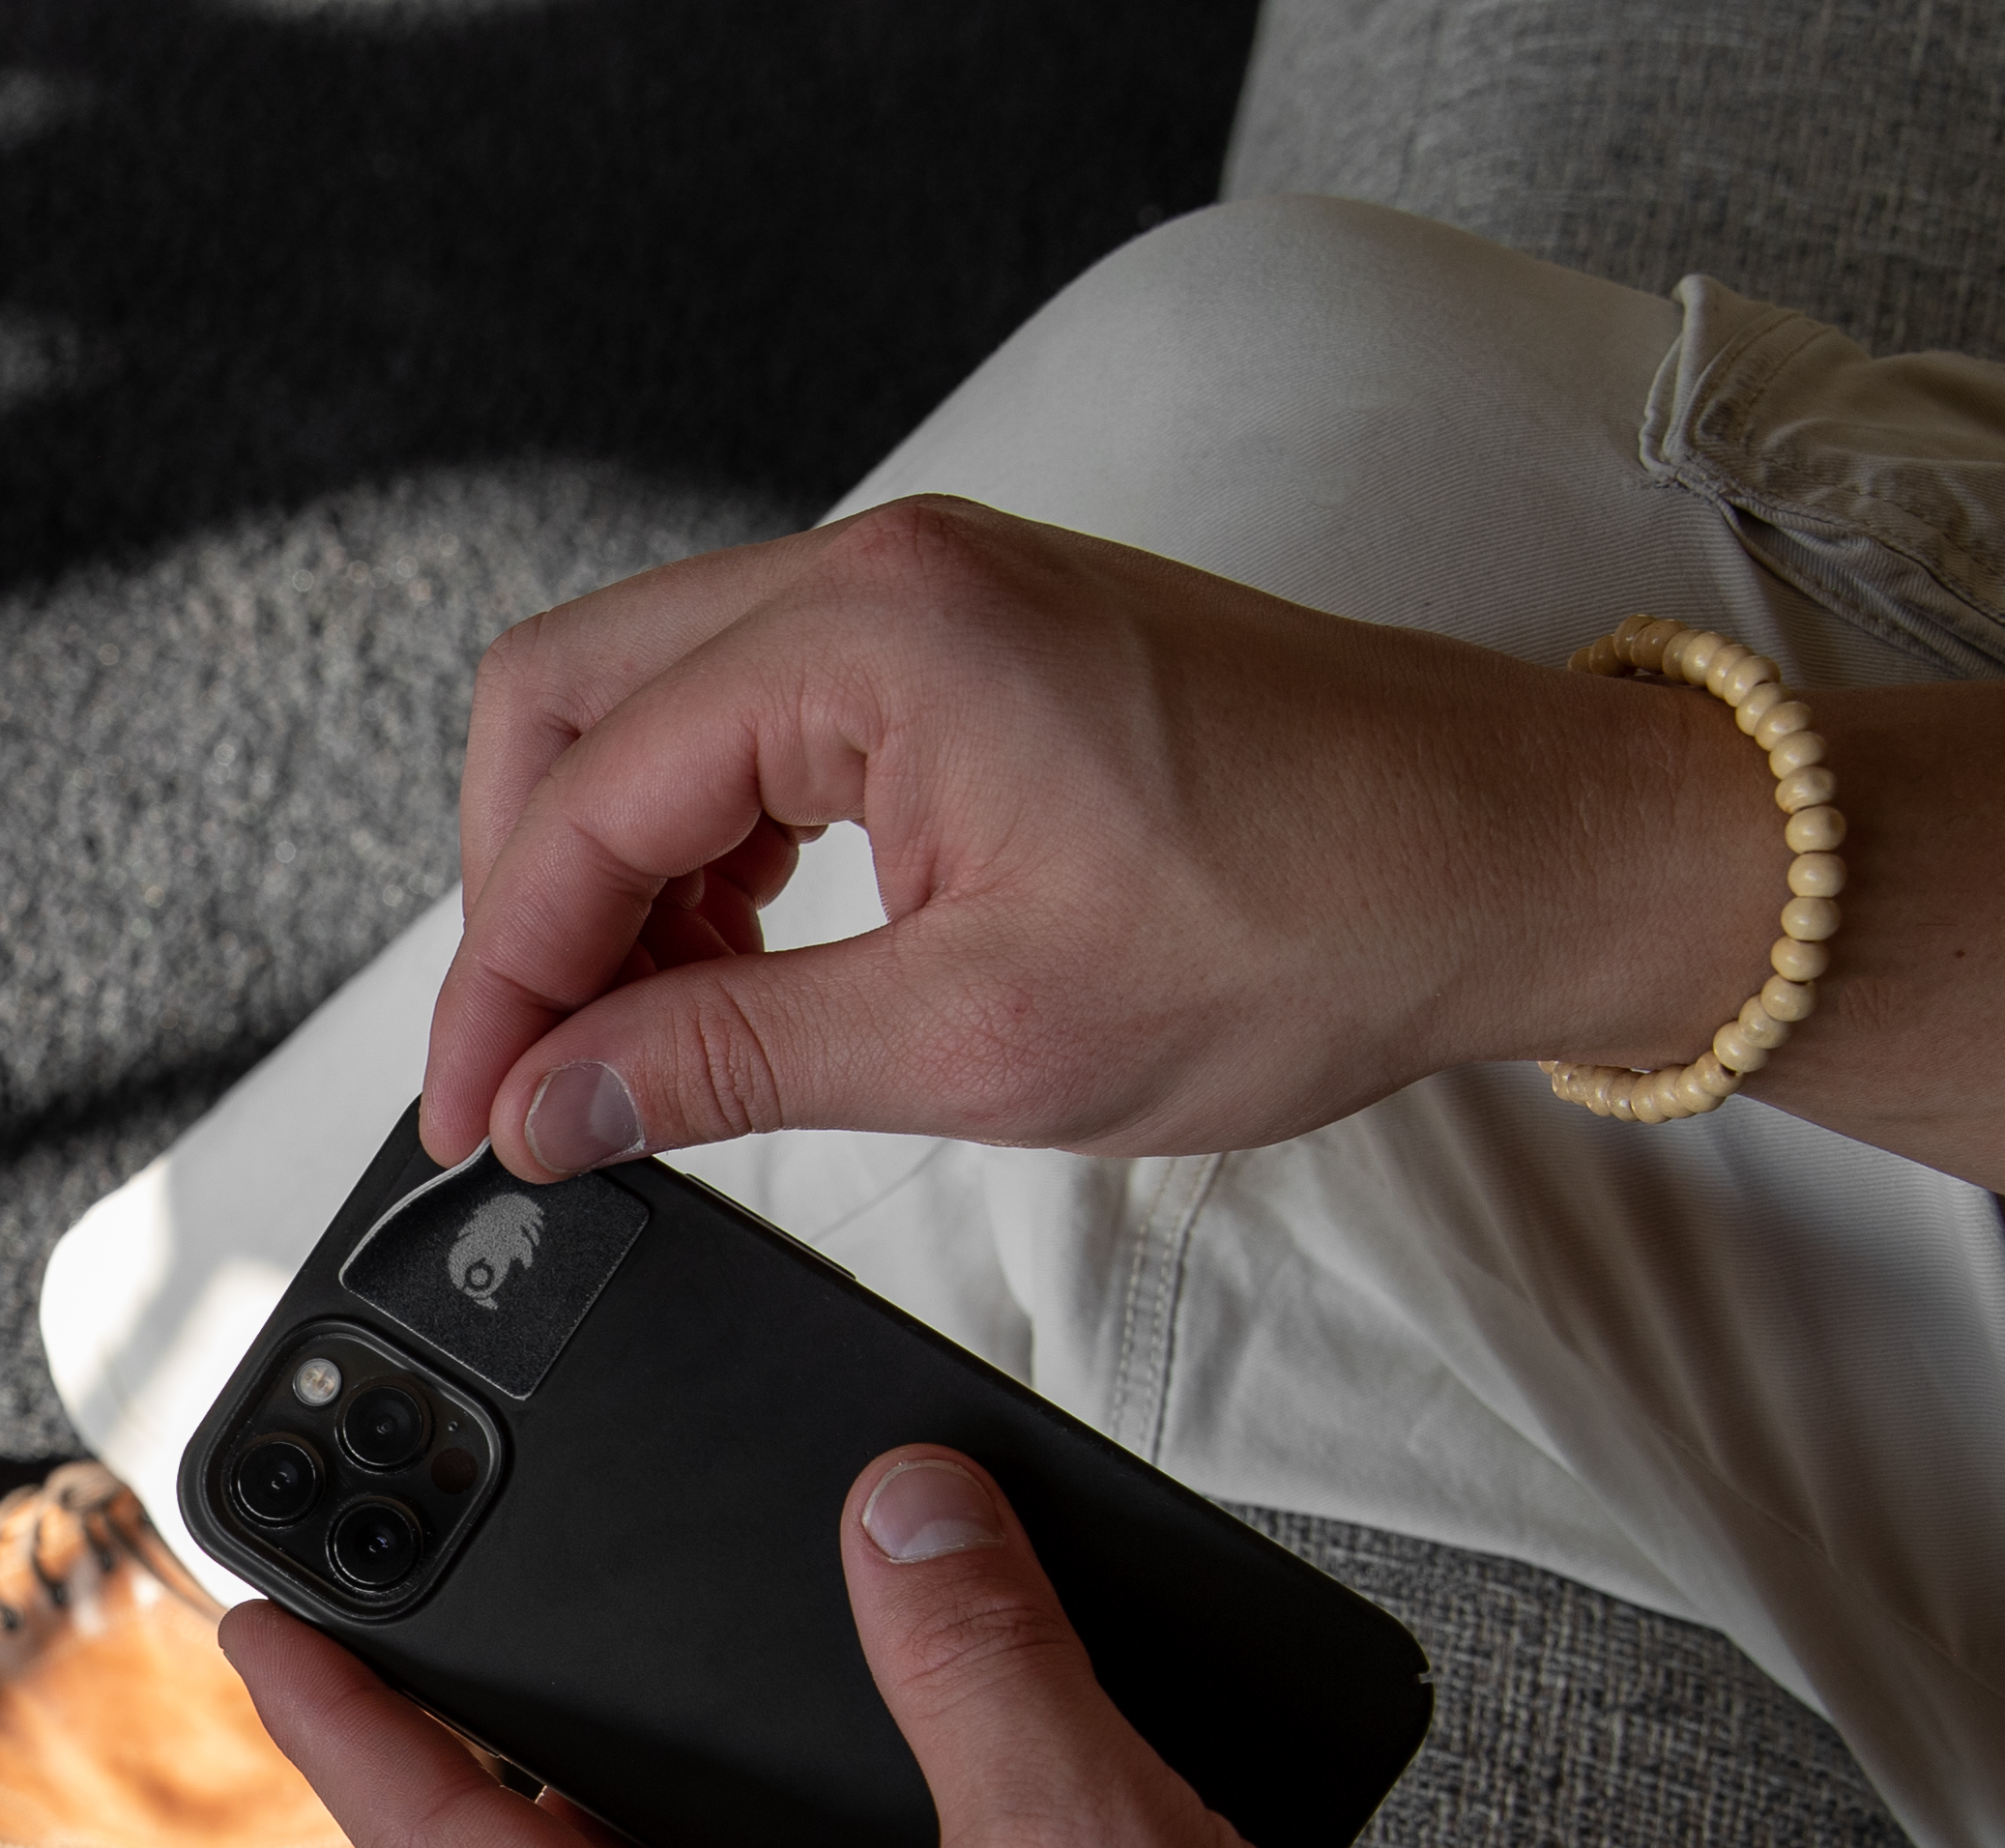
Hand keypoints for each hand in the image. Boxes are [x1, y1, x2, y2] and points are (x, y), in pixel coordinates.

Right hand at [423, 497, 2004, 1213]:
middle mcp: (885, 574)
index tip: (481, 1117)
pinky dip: (708, 845)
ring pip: (654, 705)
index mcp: (875, 636)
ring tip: (644, 1040)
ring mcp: (930, 593)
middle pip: (569, 701)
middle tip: (540, 1072)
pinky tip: (736, 966)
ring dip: (614, 875)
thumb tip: (557, 1107)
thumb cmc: (1319, 916)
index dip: (504, 980)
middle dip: (522, 897)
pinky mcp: (972, 638)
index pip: (581, 798)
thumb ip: (727, 1061)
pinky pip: (758, 716)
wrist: (1522, 858)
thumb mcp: (982, 1041)